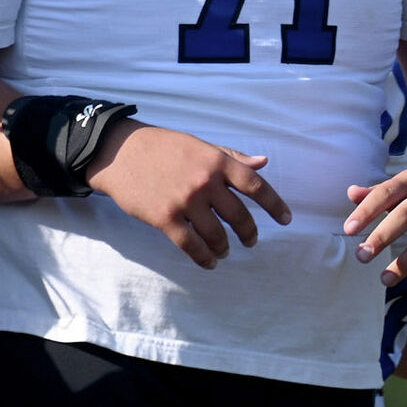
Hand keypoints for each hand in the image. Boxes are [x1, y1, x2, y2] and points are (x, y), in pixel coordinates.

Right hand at [83, 123, 290, 267]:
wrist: (120, 153)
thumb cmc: (163, 147)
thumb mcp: (200, 145)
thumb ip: (232, 157)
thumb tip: (264, 163)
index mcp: (216, 161)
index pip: (256, 185)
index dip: (275, 205)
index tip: (286, 220)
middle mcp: (205, 181)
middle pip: (239, 216)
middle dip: (249, 233)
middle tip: (251, 241)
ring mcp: (185, 201)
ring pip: (217, 235)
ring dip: (225, 247)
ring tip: (225, 251)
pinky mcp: (165, 218)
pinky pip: (191, 246)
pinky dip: (204, 257)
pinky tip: (209, 261)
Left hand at [343, 159, 406, 289]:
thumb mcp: (405, 182)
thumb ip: (378, 191)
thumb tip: (351, 193)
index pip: (385, 194)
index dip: (366, 211)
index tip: (348, 230)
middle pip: (405, 217)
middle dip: (382, 237)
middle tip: (361, 257)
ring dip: (406, 262)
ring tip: (385, 279)